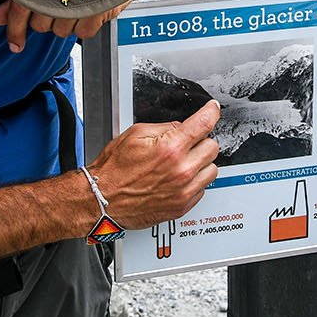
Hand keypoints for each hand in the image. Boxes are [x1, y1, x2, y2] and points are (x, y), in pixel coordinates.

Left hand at [0, 0, 131, 52]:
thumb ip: (14, 0)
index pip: (19, 11)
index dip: (15, 30)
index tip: (16, 44)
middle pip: (40, 25)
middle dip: (45, 17)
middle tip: (55, 2)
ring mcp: (76, 5)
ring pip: (60, 31)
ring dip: (64, 21)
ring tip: (73, 2)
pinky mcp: (96, 13)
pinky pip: (83, 33)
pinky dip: (84, 25)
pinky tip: (86, 9)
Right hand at [88, 100, 220, 230]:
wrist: (103, 200)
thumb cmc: (114, 170)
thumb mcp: (135, 134)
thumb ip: (164, 127)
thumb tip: (183, 127)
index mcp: (170, 149)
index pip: (204, 124)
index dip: (211, 112)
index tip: (213, 110)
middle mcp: (181, 171)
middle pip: (213, 147)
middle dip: (201, 141)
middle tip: (187, 143)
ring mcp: (183, 191)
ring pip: (212, 170)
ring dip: (201, 163)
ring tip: (183, 163)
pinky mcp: (182, 206)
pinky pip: (202, 188)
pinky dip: (194, 181)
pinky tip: (178, 178)